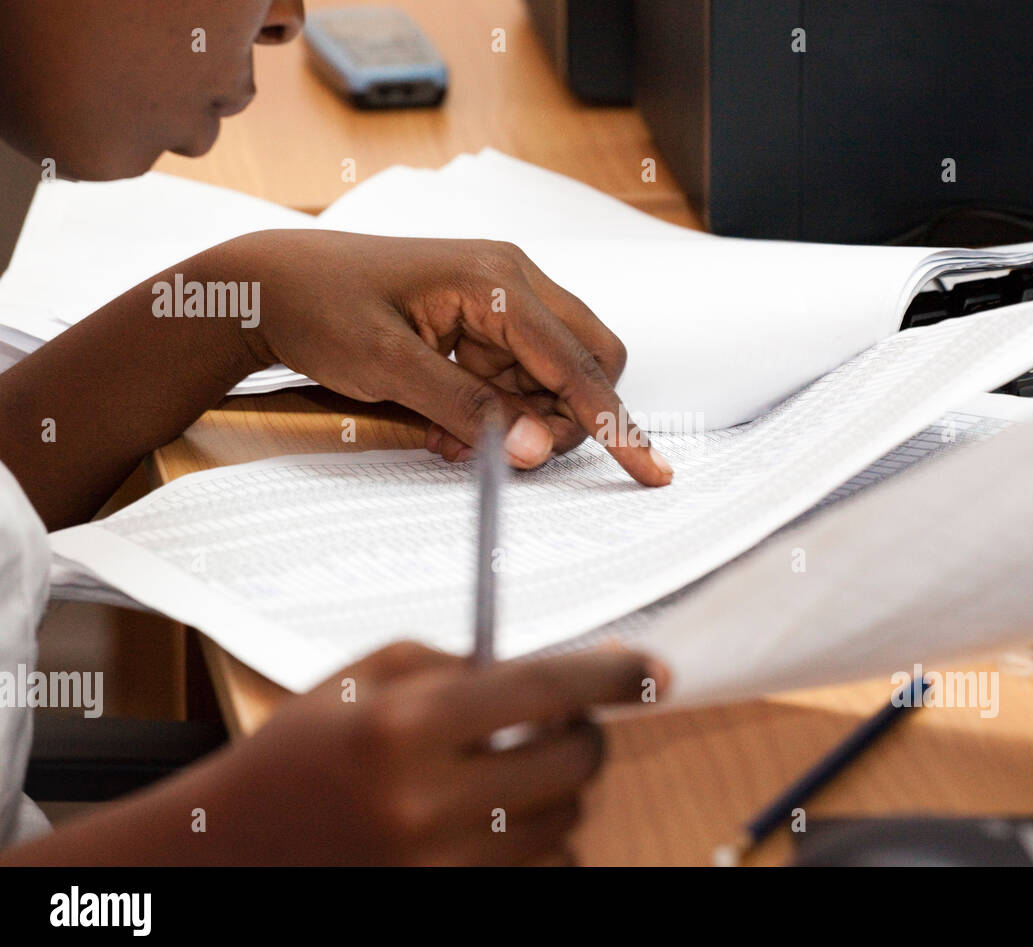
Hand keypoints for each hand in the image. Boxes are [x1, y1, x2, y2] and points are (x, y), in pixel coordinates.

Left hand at [216, 229, 672, 484]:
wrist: (271, 285)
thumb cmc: (322, 308)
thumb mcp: (389, 366)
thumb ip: (467, 408)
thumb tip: (535, 447)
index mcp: (497, 281)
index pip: (579, 362)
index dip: (614, 422)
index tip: (651, 469)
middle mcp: (512, 283)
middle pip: (588, 363)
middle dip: (566, 418)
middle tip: (511, 454)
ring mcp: (500, 302)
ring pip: (556, 377)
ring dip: (523, 421)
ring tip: (455, 441)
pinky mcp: (482, 323)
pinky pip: (520, 378)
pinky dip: (500, 413)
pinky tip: (450, 427)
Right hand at [222, 642, 665, 864]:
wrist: (223, 855)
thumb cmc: (296, 752)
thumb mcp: (365, 678)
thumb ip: (461, 667)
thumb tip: (557, 677)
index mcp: (405, 726)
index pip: (545, 688)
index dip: (613, 674)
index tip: (657, 670)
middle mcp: (427, 802)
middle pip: (573, 761)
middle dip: (585, 732)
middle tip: (564, 721)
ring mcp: (438, 869)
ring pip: (565, 823)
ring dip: (558, 790)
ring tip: (508, 774)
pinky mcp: (446, 905)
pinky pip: (541, 874)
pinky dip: (540, 845)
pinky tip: (499, 823)